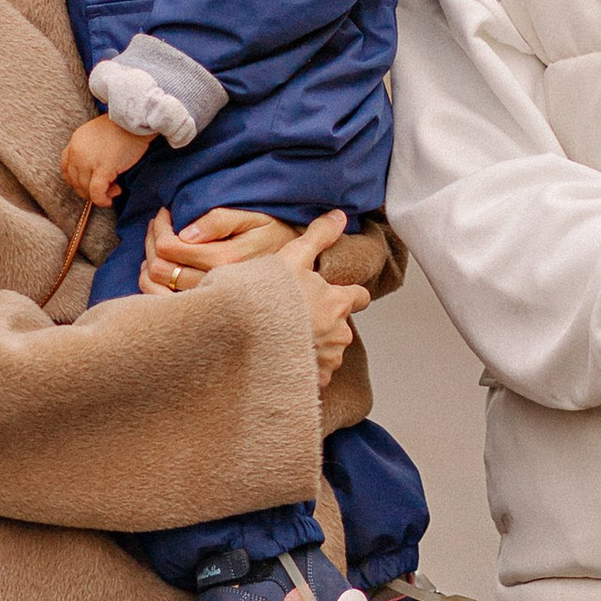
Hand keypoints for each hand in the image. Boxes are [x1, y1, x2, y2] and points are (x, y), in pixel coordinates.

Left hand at [61, 112, 152, 207]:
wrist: (135, 122)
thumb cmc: (122, 127)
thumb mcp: (97, 133)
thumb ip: (90, 150)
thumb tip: (94, 173)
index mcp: (75, 142)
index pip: (66, 168)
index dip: (75, 181)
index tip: (86, 185)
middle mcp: (77, 152)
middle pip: (75, 181)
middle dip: (88, 191)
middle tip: (104, 191)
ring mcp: (88, 161)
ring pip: (85, 188)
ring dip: (98, 196)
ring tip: (113, 191)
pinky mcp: (103, 168)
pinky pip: (97, 192)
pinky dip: (101, 200)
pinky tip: (110, 200)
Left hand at [143, 203, 298, 290]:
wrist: (299, 268)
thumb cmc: (275, 235)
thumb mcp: (254, 217)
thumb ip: (220, 221)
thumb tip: (185, 233)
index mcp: (225, 260)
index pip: (169, 247)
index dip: (159, 227)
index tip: (165, 213)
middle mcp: (215, 285)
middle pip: (159, 269)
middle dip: (151, 242)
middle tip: (158, 225)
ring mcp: (210, 303)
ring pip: (156, 288)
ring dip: (149, 262)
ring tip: (159, 243)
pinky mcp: (207, 312)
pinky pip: (165, 304)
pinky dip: (154, 285)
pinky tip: (163, 267)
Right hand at [274, 208, 370, 391]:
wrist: (241, 336)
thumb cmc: (264, 296)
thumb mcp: (291, 257)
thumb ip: (318, 237)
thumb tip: (339, 215)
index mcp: (337, 303)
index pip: (359, 297)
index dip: (346, 294)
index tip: (331, 294)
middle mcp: (339, 334)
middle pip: (340, 327)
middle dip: (322, 324)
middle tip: (291, 316)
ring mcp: (326, 362)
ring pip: (325, 353)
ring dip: (309, 347)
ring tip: (279, 338)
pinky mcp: (310, 385)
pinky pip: (310, 377)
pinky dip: (297, 370)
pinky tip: (276, 359)